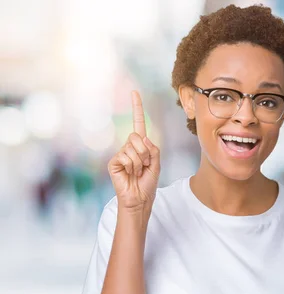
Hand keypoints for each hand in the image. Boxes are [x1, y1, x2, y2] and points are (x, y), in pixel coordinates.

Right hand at [108, 91, 160, 210]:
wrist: (140, 198)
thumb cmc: (148, 182)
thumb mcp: (157, 163)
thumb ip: (153, 148)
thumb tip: (142, 137)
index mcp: (140, 144)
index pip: (138, 123)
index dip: (137, 108)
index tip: (135, 92)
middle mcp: (129, 146)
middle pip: (137, 137)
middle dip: (146, 153)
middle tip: (145, 166)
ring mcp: (120, 153)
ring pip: (133, 148)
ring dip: (140, 162)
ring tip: (138, 172)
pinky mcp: (114, 162)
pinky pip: (126, 156)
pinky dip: (132, 166)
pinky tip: (129, 173)